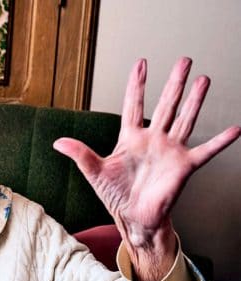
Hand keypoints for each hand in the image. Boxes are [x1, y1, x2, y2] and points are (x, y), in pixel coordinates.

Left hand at [54, 58, 239, 280]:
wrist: (134, 218)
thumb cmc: (116, 195)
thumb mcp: (95, 172)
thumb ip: (80, 154)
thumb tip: (57, 142)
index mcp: (130, 139)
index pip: (134, 105)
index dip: (137, 85)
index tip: (142, 63)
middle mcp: (153, 140)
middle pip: (166, 105)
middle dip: (174, 83)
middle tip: (184, 61)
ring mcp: (170, 151)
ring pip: (186, 120)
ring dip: (195, 101)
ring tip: (204, 80)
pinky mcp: (183, 167)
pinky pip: (205, 151)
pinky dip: (220, 141)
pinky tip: (235, 129)